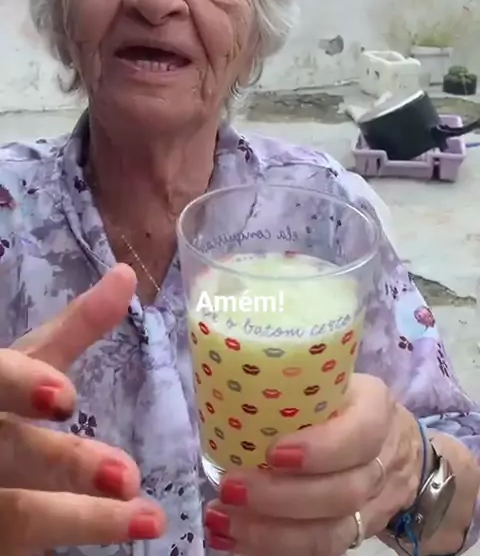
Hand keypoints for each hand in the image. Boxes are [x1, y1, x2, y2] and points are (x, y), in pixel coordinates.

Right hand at [0, 263, 166, 554]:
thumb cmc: (0, 402)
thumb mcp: (29, 361)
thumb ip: (74, 327)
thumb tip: (126, 275)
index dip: (20, 387)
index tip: (66, 397)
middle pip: (5, 452)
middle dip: (62, 464)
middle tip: (127, 475)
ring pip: (15, 515)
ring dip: (83, 520)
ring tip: (149, 518)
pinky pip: (22, 546)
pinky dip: (73, 542)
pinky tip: (124, 541)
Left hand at [205, 374, 423, 555]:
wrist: (401, 448)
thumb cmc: (349, 402)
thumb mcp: (335, 380)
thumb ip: (300, 383)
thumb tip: (234, 380)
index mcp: (376, 409)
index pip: (360, 434)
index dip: (320, 450)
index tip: (273, 453)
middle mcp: (382, 461)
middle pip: (342, 493)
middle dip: (281, 498)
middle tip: (230, 489)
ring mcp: (374, 505)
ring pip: (331, 534)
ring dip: (271, 534)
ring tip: (221, 520)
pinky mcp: (358, 535)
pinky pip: (319, 552)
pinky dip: (272, 550)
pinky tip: (234, 542)